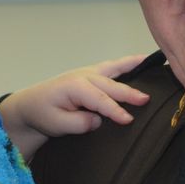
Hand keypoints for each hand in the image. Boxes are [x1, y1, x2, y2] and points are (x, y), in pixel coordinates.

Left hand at [0, 55, 150, 159]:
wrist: (31, 105)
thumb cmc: (43, 114)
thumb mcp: (56, 124)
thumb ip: (78, 123)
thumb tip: (98, 120)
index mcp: (74, 86)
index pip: (99, 100)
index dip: (114, 111)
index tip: (128, 120)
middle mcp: (84, 75)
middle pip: (111, 85)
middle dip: (129, 93)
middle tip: (146, 100)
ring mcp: (89, 72)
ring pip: (115, 70)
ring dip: (134, 68)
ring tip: (153, 65)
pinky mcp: (92, 74)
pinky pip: (113, 66)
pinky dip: (128, 62)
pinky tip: (143, 59)